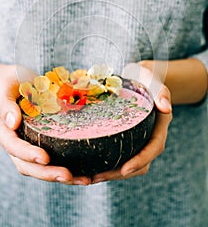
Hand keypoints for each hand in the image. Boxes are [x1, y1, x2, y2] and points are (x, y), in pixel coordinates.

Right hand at [0, 65, 90, 184]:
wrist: (21, 80)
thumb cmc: (14, 80)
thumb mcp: (5, 85)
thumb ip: (5, 102)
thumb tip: (12, 123)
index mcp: (0, 128)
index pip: (12, 145)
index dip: (27, 153)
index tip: (45, 158)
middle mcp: (11, 140)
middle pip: (25, 164)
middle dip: (46, 173)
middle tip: (67, 175)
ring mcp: (25, 144)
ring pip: (37, 168)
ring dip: (57, 176)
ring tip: (81, 179)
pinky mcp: (39, 144)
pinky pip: (50, 161)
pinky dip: (64, 167)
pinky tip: (83, 173)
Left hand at [92, 62, 171, 182]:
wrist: (138, 77)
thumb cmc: (145, 78)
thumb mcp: (153, 80)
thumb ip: (161, 92)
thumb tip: (166, 108)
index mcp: (159, 125)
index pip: (154, 147)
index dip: (141, 160)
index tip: (124, 170)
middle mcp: (150, 136)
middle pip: (141, 163)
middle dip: (121, 174)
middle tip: (98, 177)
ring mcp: (138, 139)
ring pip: (129, 163)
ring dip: (111, 172)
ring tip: (90, 176)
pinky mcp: (126, 138)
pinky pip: (119, 155)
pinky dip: (107, 162)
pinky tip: (90, 164)